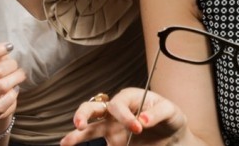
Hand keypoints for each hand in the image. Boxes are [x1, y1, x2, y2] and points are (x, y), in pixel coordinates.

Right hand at [63, 86, 186, 145]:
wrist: (172, 138)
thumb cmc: (170, 118)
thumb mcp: (170, 112)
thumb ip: (157, 114)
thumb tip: (142, 120)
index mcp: (130, 98)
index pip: (118, 104)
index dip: (124, 116)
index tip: (138, 128)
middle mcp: (117, 112)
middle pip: (94, 108)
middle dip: (83, 114)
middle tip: (80, 125)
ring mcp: (112, 128)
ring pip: (89, 127)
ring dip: (76, 135)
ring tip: (66, 143)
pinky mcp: (113, 142)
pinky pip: (98, 144)